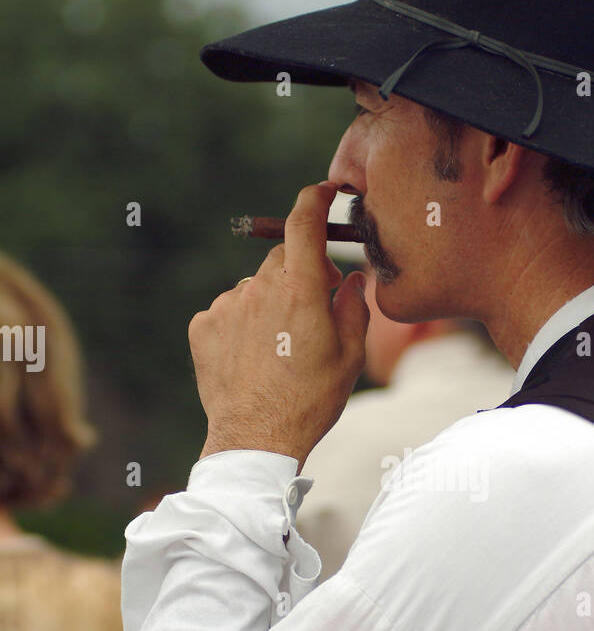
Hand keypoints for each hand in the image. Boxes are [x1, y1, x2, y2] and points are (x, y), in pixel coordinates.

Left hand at [189, 181, 368, 469]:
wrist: (256, 438)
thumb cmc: (311, 401)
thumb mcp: (350, 356)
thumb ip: (354, 307)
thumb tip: (353, 279)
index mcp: (301, 289)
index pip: (304, 222)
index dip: (315, 199)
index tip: (324, 192)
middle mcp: (260, 288)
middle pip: (282, 260)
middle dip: (300, 275)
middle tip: (313, 312)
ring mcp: (227, 306)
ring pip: (255, 288)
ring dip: (269, 304)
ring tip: (279, 350)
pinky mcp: (203, 326)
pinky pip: (229, 311)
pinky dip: (242, 324)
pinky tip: (253, 357)